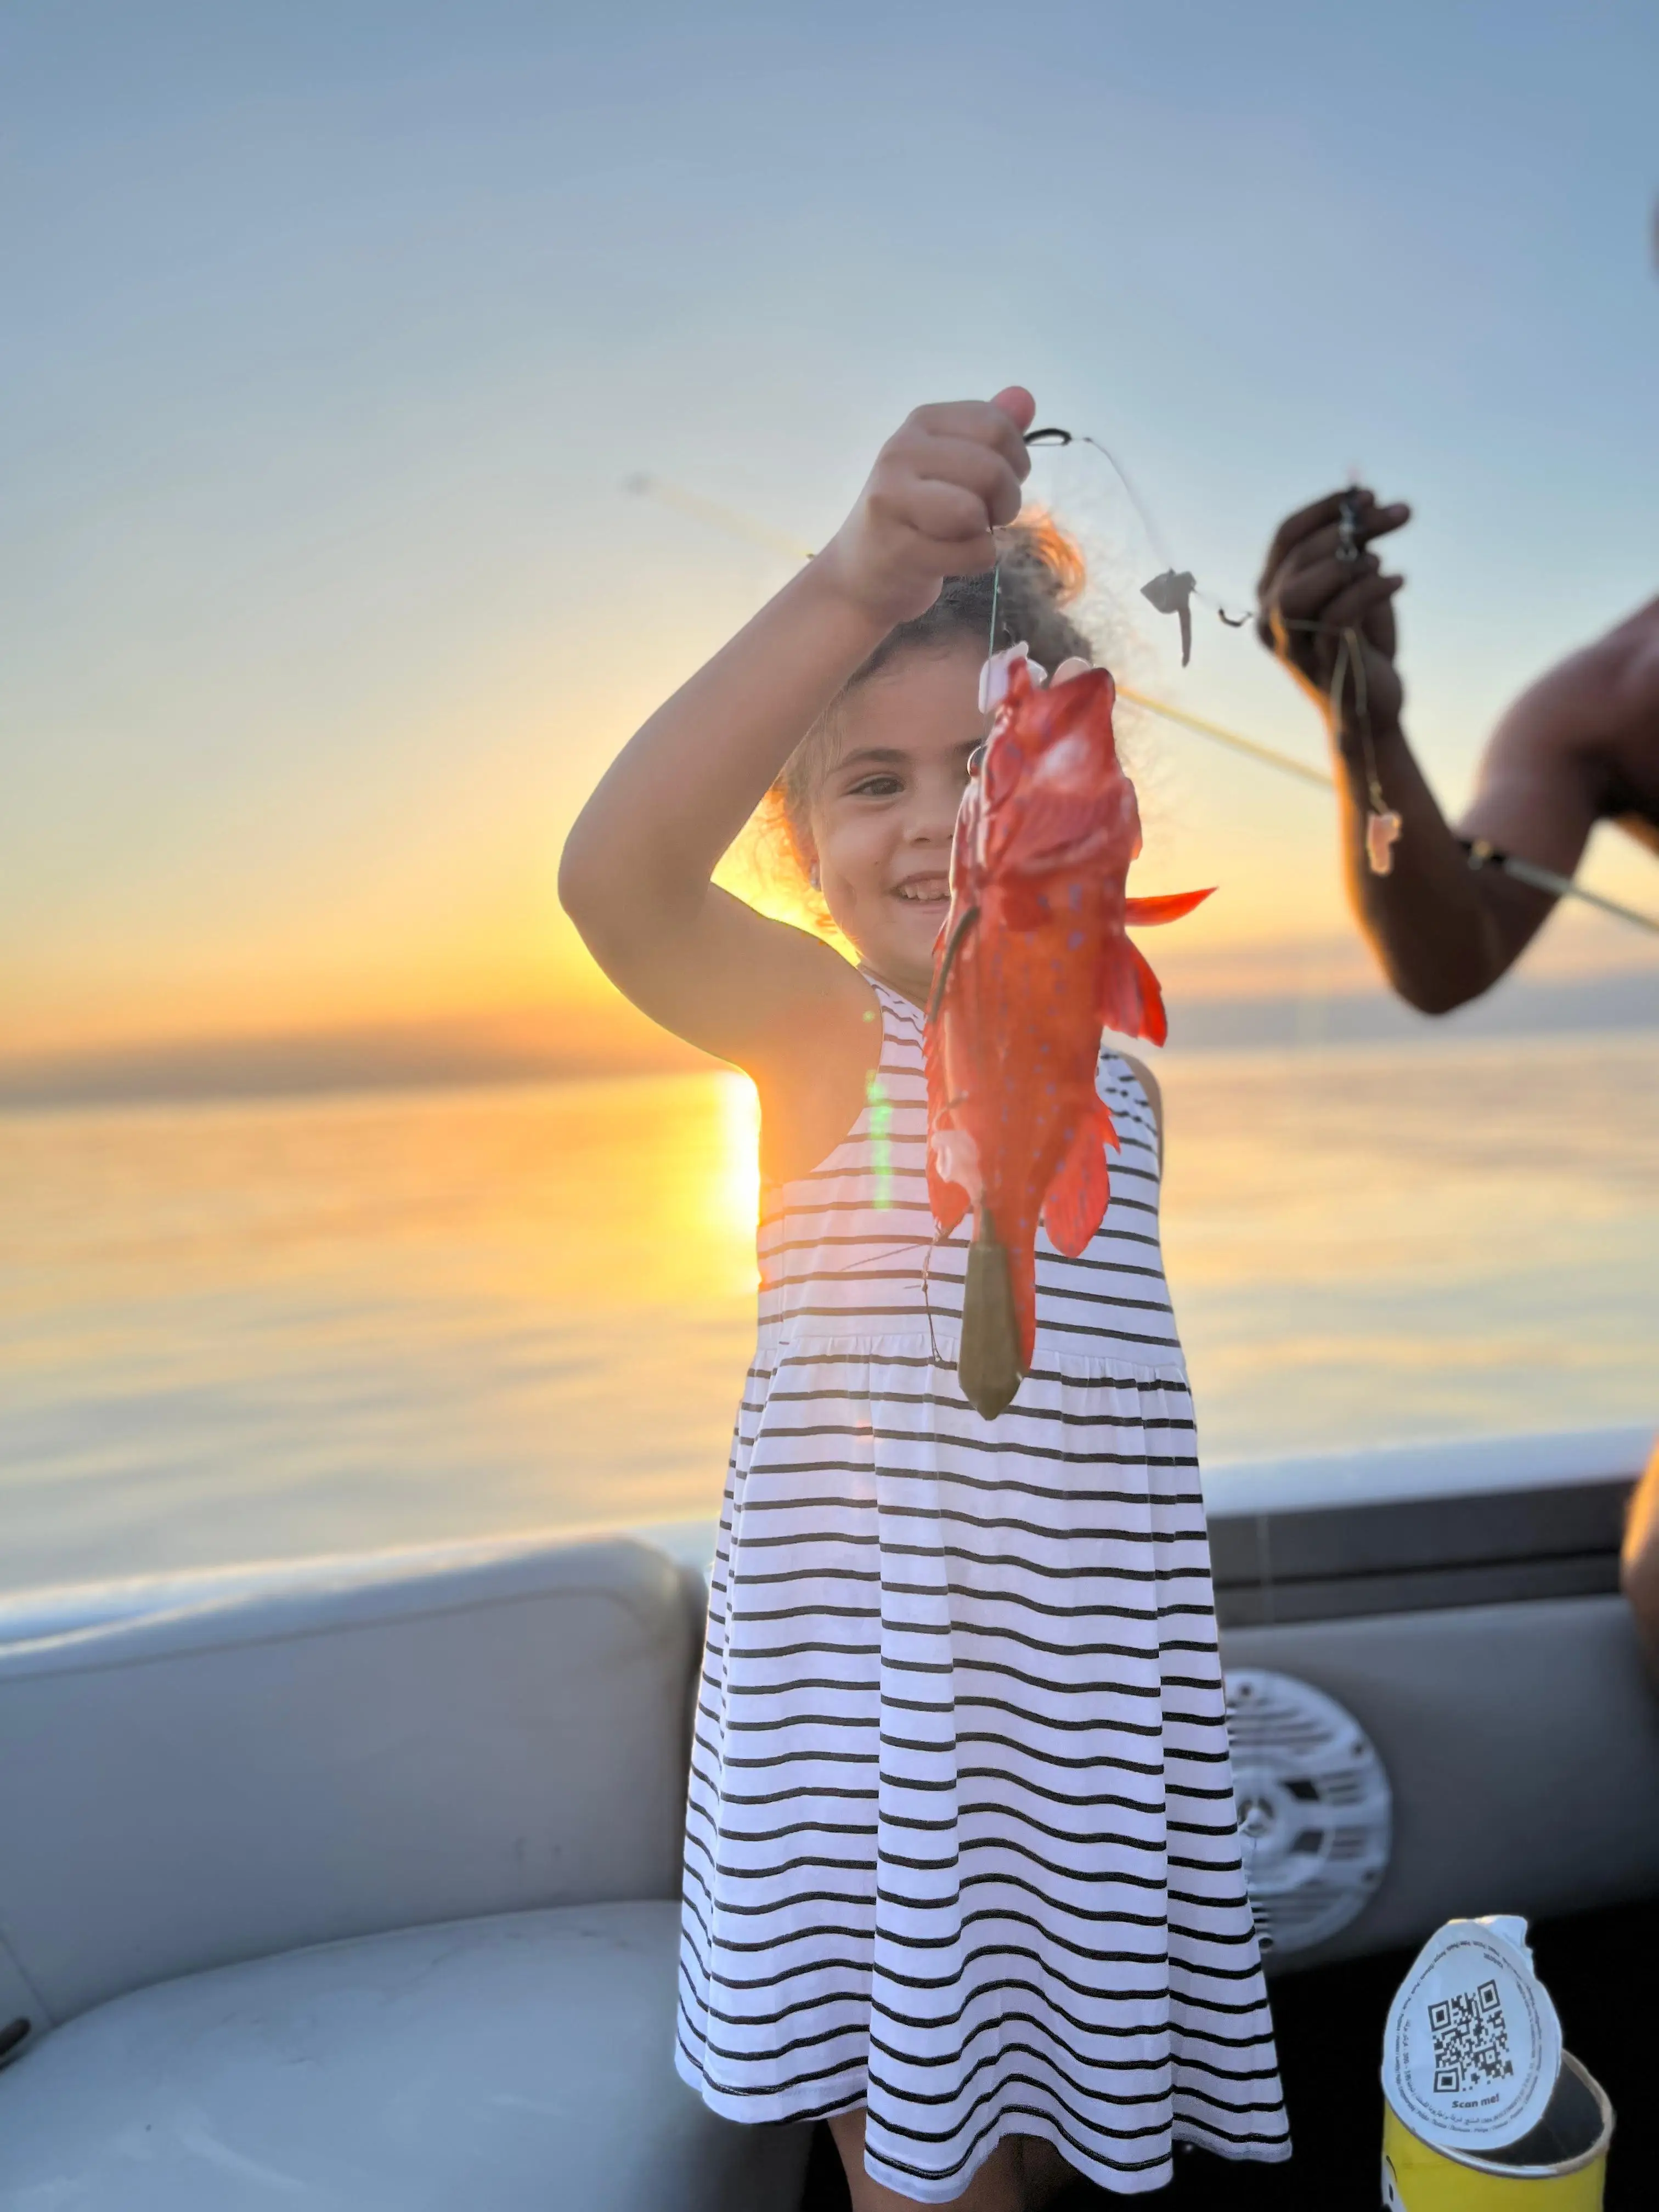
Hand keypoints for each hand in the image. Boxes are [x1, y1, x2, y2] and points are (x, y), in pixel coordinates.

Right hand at [818, 389, 1034, 627]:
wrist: (863, 566)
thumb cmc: (918, 510)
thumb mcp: (952, 461)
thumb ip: (991, 429)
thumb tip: (1024, 397)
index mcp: (924, 421)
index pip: (997, 426)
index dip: (1015, 460)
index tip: (996, 482)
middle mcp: (902, 451)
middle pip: (991, 469)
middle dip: (1006, 500)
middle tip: (989, 516)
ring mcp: (893, 499)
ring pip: (973, 511)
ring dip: (988, 532)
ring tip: (968, 533)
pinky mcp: (897, 548)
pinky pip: (970, 553)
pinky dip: (977, 560)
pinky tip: (954, 557)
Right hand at [1256, 487, 1410, 734]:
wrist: (1374, 702)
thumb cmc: (1363, 640)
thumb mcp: (1356, 585)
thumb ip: (1352, 548)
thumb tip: (1367, 502)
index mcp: (1274, 588)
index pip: (1287, 534)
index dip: (1327, 508)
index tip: (1369, 494)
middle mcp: (1271, 615)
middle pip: (1298, 555)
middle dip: (1350, 526)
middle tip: (1397, 514)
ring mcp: (1291, 642)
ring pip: (1297, 591)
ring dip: (1344, 563)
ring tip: (1380, 559)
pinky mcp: (1319, 662)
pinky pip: (1336, 617)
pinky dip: (1369, 590)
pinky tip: (1398, 580)